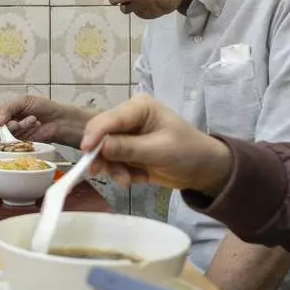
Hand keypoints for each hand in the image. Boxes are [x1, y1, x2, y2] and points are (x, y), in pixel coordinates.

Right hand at [0, 95, 87, 145]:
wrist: (60, 119)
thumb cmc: (44, 107)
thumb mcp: (24, 101)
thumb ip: (7, 109)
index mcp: (5, 111)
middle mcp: (8, 123)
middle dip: (7, 126)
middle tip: (17, 122)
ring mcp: (15, 135)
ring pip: (8, 136)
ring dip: (21, 127)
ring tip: (33, 119)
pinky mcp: (22, 144)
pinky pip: (17, 142)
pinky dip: (27, 133)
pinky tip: (36, 126)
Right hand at [80, 94, 233, 195]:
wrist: (203, 170)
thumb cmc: (187, 152)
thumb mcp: (159, 150)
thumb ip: (129, 148)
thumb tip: (101, 147)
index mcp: (139, 108)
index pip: (110, 118)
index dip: (95, 134)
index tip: (85, 151)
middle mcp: (128, 119)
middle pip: (101, 135)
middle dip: (102, 156)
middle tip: (98, 173)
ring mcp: (126, 136)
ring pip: (104, 152)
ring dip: (113, 169)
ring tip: (127, 182)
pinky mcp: (127, 153)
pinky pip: (113, 163)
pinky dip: (121, 174)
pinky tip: (136, 179)